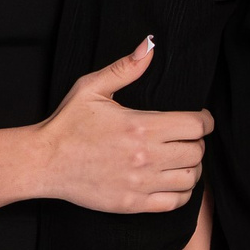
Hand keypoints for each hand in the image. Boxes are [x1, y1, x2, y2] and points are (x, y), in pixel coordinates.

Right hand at [35, 39, 212, 214]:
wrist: (44, 161)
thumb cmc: (67, 124)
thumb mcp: (92, 88)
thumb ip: (125, 68)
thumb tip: (149, 46)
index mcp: (141, 126)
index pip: (195, 125)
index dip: (205, 120)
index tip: (201, 119)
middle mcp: (145, 156)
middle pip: (197, 151)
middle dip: (197, 142)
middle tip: (187, 138)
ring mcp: (140, 183)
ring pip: (191, 178)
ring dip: (192, 167)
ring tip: (181, 159)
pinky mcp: (133, 203)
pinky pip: (175, 202)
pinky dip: (182, 192)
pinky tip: (173, 180)